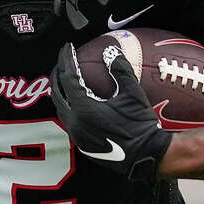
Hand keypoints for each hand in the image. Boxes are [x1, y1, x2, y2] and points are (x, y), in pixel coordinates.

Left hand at [50, 43, 172, 180]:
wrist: (146, 156)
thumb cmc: (140, 125)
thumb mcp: (133, 94)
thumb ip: (120, 70)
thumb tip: (111, 50)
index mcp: (84, 109)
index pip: (68, 78)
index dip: (67, 60)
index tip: (68, 47)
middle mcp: (75, 123)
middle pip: (57, 93)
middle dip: (57, 74)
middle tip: (62, 61)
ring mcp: (77, 136)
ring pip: (61, 108)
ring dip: (61, 92)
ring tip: (65, 79)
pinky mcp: (82, 145)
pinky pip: (69, 121)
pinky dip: (68, 106)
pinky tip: (77, 102)